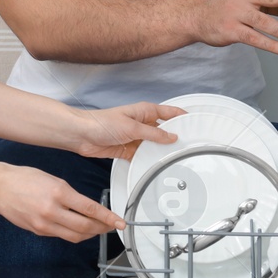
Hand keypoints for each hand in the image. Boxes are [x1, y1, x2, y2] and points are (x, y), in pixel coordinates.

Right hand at [0, 163, 125, 241]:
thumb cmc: (24, 178)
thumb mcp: (53, 179)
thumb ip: (70, 195)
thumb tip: (87, 208)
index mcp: (58, 193)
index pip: (90, 209)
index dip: (108, 218)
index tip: (119, 222)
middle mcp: (52, 211)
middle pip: (85, 227)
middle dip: (102, 229)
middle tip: (110, 226)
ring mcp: (44, 224)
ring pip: (75, 236)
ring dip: (89, 234)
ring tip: (96, 229)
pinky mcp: (38, 231)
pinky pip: (61, 235)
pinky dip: (73, 233)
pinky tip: (76, 227)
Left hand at [70, 102, 186, 161]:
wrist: (81, 135)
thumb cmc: (101, 122)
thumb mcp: (132, 127)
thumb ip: (153, 133)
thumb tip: (171, 136)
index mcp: (144, 111)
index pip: (170, 112)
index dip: (183, 117)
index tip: (196, 123)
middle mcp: (141, 123)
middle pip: (164, 130)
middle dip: (174, 138)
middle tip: (187, 147)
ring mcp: (135, 137)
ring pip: (154, 145)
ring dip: (160, 152)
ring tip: (173, 159)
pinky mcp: (127, 149)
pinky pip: (142, 156)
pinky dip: (147, 161)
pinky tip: (154, 166)